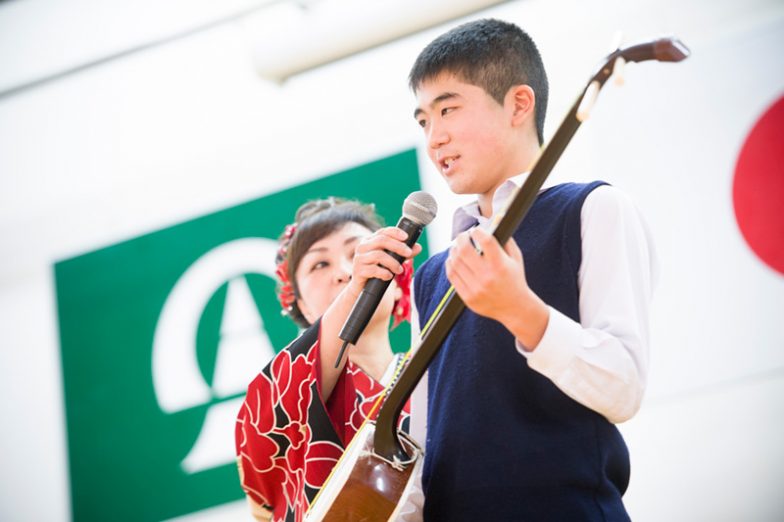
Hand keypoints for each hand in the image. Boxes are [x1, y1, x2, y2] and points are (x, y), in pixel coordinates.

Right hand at [348, 227, 421, 296]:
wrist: (362, 288)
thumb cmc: (377, 270)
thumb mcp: (391, 260)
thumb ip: (403, 254)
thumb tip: (418, 247)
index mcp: (370, 241)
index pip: (383, 232)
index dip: (395, 232)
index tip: (406, 237)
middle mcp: (363, 247)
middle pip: (381, 240)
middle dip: (398, 246)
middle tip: (408, 253)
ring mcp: (359, 258)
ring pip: (378, 255)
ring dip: (393, 262)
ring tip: (400, 270)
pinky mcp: (358, 271)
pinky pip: (373, 270)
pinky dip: (384, 273)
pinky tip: (389, 276)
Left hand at [445, 227, 547, 348]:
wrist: (515, 308)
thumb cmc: (515, 279)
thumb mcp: (516, 258)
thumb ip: (505, 239)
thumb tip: (494, 221)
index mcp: (500, 265)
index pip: (484, 240)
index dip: (477, 231)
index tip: (476, 230)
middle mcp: (487, 276)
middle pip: (464, 249)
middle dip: (461, 238)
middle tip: (463, 236)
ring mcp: (475, 287)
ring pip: (455, 262)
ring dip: (454, 250)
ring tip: (458, 247)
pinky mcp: (467, 297)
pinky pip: (452, 276)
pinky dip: (450, 264)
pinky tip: (454, 259)